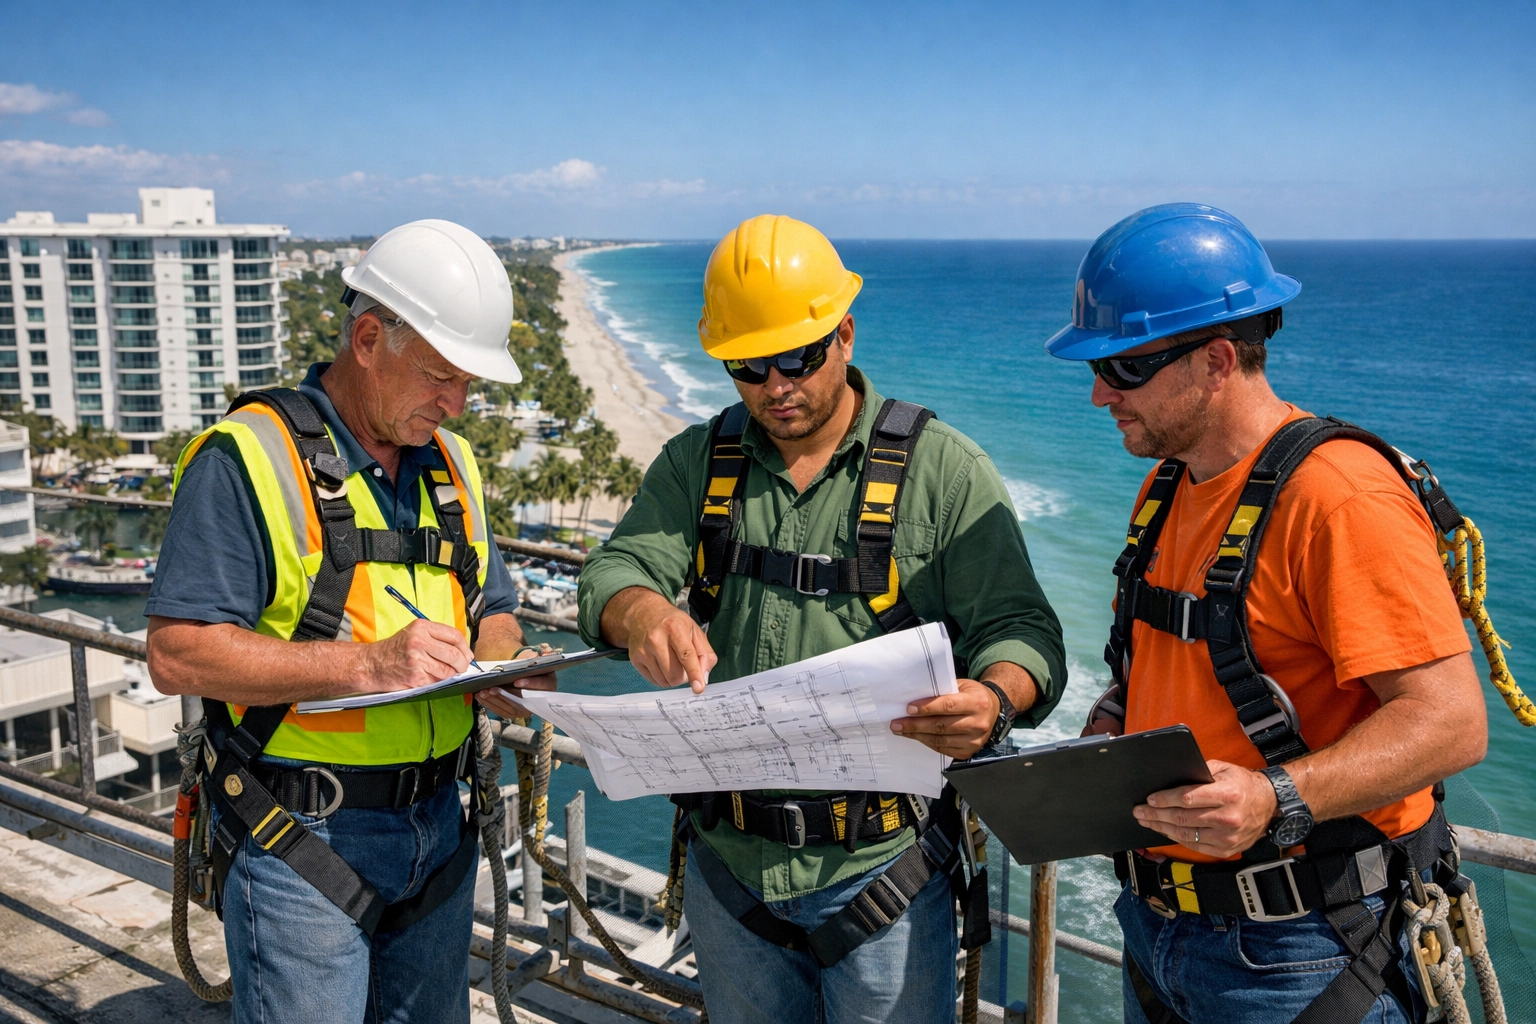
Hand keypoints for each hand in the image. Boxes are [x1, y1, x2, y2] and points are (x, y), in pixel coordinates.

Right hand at [359, 619, 473, 692]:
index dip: (465, 647)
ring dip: (450, 675)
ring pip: (448, 670)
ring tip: (443, 673)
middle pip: (454, 654)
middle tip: (462, 667)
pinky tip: (429, 677)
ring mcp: (417, 659)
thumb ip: (436, 638)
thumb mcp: (414, 633)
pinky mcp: (415, 676)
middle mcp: (419, 641)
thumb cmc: (395, 650)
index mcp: (422, 627)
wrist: (371, 664)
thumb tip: (463, 651)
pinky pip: (437, 681)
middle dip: (463, 663)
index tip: (467, 655)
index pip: (454, 636)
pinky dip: (438, 682)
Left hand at [479, 644, 557, 719]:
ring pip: (511, 708)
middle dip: (506, 695)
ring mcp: (527, 709)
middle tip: (492, 689)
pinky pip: (503, 712)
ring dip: (496, 701)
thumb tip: (546, 654)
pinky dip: (490, 705)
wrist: (519, 672)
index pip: (542, 685)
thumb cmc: (526, 664)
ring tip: (483, 692)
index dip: (530, 684)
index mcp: (548, 683)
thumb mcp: (531, 658)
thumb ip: (537, 657)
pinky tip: (480, 697)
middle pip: (523, 701)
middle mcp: (539, 700)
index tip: (516, 682)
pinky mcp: (515, 712)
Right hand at [625, 601, 716, 693]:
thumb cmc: (673, 623)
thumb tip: (704, 677)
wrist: (643, 614)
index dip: (694, 673)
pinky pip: (654, 681)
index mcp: (675, 628)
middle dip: (684, 677)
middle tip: (684, 665)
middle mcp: (656, 638)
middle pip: (675, 674)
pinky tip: (662, 664)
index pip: (686, 655)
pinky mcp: (635, 659)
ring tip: (672, 663)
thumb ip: (705, 653)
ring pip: (664, 681)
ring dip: (673, 678)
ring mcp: (643, 650)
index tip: (698, 688)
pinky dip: (662, 678)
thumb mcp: (695, 631)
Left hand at [890, 678, 1000, 757]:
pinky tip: (916, 736)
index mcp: (977, 702)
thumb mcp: (962, 686)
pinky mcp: (969, 752)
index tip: (908, 708)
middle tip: (897, 723)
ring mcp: (974, 740)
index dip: (927, 708)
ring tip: (901, 730)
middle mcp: (978, 723)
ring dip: (917, 735)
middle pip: (941, 725)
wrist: (993, 710)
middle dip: (915, 725)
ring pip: (940, 740)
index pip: (948, 705)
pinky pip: (943, 749)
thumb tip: (914, 698)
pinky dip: (927, 742)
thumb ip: (943, 691)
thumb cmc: (972, 695)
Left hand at [1133, 759, 1279, 857]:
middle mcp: (1228, 818)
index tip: (1150, 798)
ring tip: (1146, 821)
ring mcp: (1228, 837)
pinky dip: (1176, 839)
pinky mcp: (1226, 849)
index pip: (1188, 798)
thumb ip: (1199, 773)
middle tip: (1140, 811)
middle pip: (1183, 818)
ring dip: (1162, 828)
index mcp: (1228, 794)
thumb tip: (1171, 778)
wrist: (1270, 805)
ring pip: (1186, 835)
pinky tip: (1165, 831)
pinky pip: (1195, 846)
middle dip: (1157, 814)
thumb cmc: (1243, 784)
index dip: (1165, 799)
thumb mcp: (1223, 769)